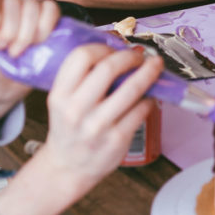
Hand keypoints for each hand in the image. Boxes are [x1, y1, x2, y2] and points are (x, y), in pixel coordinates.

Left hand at [0, 0, 59, 122]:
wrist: (4, 80)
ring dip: (24, 36)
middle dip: (8, 31)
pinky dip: (43, 30)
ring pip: (32, 7)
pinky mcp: (48, 11)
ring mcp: (29, 1)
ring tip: (16, 50)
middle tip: (1, 46)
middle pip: (13, 1)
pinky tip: (35, 42)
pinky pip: (51, 9)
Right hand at [42, 44, 162, 191]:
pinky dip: (149, 98)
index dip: (102, 46)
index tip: (113, 48)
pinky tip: (149, 96)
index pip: (81, 56)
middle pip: (108, 67)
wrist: (67, 168)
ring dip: (148, 72)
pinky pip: (141, 109)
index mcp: (60, 95)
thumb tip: (116, 47)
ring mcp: (97, 126)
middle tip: (138, 55)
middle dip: (129, 56)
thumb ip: (82, 76)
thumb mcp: (63, 100)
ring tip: (154, 66)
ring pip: (131, 88)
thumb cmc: (69, 128)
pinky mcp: (117, 140)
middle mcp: (76, 110)